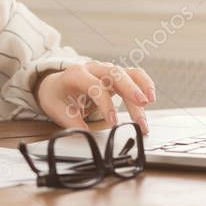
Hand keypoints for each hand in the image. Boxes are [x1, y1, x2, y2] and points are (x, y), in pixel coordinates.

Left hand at [34, 61, 155, 134]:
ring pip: (127, 72)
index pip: (94, 85)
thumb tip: (87, 136)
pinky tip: (150, 96)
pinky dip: (144, 83)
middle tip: (142, 104)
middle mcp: (92, 68)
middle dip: (129, 87)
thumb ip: (71, 122)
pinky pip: (133, 74)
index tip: (113, 122)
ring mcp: (105, 70)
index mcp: (75, 75)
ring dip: (141, 86)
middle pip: (114, 73)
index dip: (105, 103)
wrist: (55, 84)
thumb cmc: (57, 96)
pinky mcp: (115, 76)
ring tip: (150, 102)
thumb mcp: (56, 109)